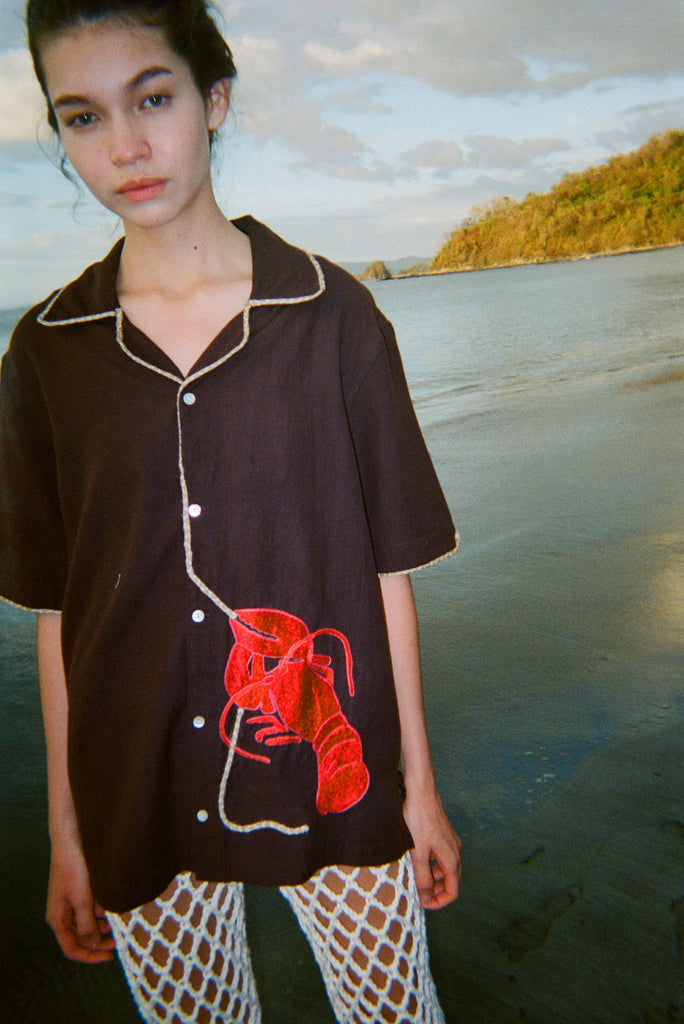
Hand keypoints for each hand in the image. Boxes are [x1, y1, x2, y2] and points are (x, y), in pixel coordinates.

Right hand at [46, 842, 115, 963]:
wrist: (72, 841)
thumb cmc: (74, 869)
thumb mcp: (82, 900)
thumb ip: (86, 925)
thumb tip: (92, 945)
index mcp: (58, 919)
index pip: (71, 948)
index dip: (90, 956)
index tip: (110, 955)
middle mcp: (62, 914)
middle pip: (79, 938)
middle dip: (98, 941)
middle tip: (118, 941)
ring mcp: (70, 903)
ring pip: (87, 923)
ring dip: (101, 925)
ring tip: (118, 921)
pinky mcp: (78, 892)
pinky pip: (90, 909)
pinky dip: (101, 911)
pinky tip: (113, 905)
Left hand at [403, 784, 461, 909]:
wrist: (420, 791)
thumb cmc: (418, 820)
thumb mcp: (418, 853)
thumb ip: (422, 878)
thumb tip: (426, 899)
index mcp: (452, 859)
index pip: (453, 891)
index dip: (439, 902)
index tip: (423, 904)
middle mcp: (455, 851)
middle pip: (450, 880)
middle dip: (435, 891)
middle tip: (417, 894)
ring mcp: (449, 840)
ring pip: (444, 867)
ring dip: (432, 877)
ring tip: (414, 877)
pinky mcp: (442, 832)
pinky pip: (439, 855)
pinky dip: (430, 863)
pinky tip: (415, 859)